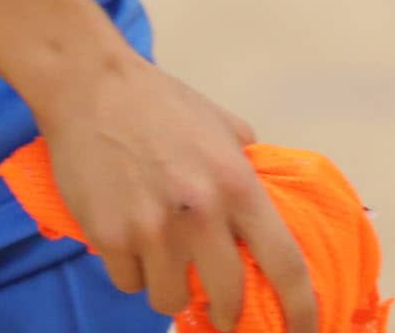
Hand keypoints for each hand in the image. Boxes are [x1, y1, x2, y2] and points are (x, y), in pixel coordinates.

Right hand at [26, 54, 318, 332]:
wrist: (90, 87)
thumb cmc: (159, 102)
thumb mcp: (221, 126)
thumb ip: (246, 166)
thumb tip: (265, 201)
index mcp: (238, 185)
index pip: (285, 263)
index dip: (301, 309)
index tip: (304, 330)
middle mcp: (201, 213)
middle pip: (228, 298)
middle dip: (227, 315)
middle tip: (222, 312)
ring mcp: (153, 230)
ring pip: (170, 300)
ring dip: (169, 288)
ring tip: (160, 258)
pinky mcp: (111, 237)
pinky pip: (129, 283)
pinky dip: (131, 271)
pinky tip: (127, 240)